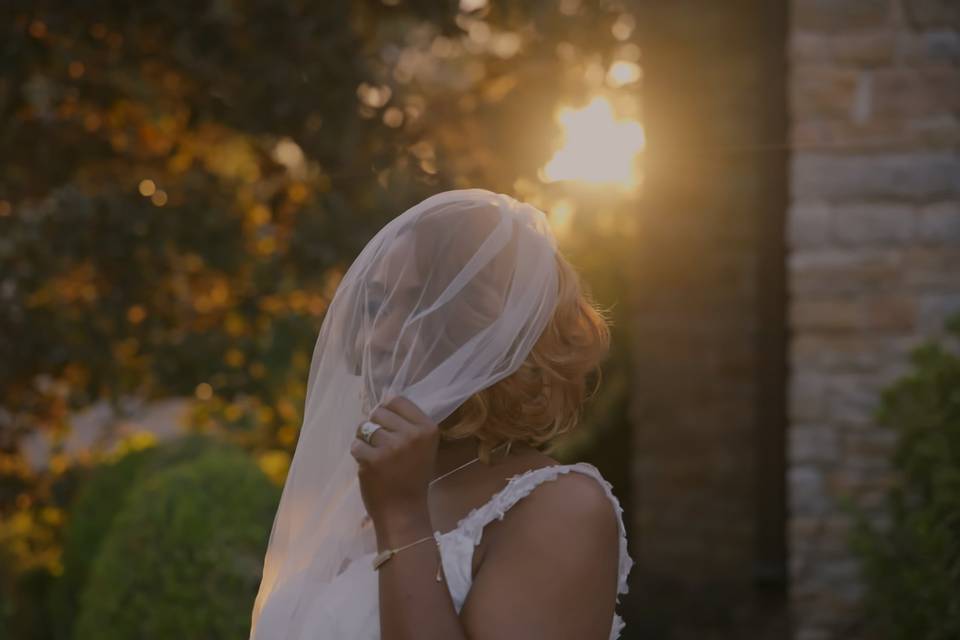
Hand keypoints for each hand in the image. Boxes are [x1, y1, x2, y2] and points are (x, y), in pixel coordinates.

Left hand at [350, 395, 438, 532]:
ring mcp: (392, 447)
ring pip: (364, 427)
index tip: (390, 428)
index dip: (388, 412)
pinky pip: (356, 445)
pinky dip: (358, 454)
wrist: (404, 511)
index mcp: (427, 429)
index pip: (398, 400)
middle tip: (381, 444)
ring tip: (373, 454)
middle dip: (375, 425)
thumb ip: (407, 424)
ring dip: (364, 439)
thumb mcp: (422, 447)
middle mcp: (412, 435)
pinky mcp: (373, 459)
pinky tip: (368, 465)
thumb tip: (384, 400)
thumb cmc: (412, 478)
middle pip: (379, 412)